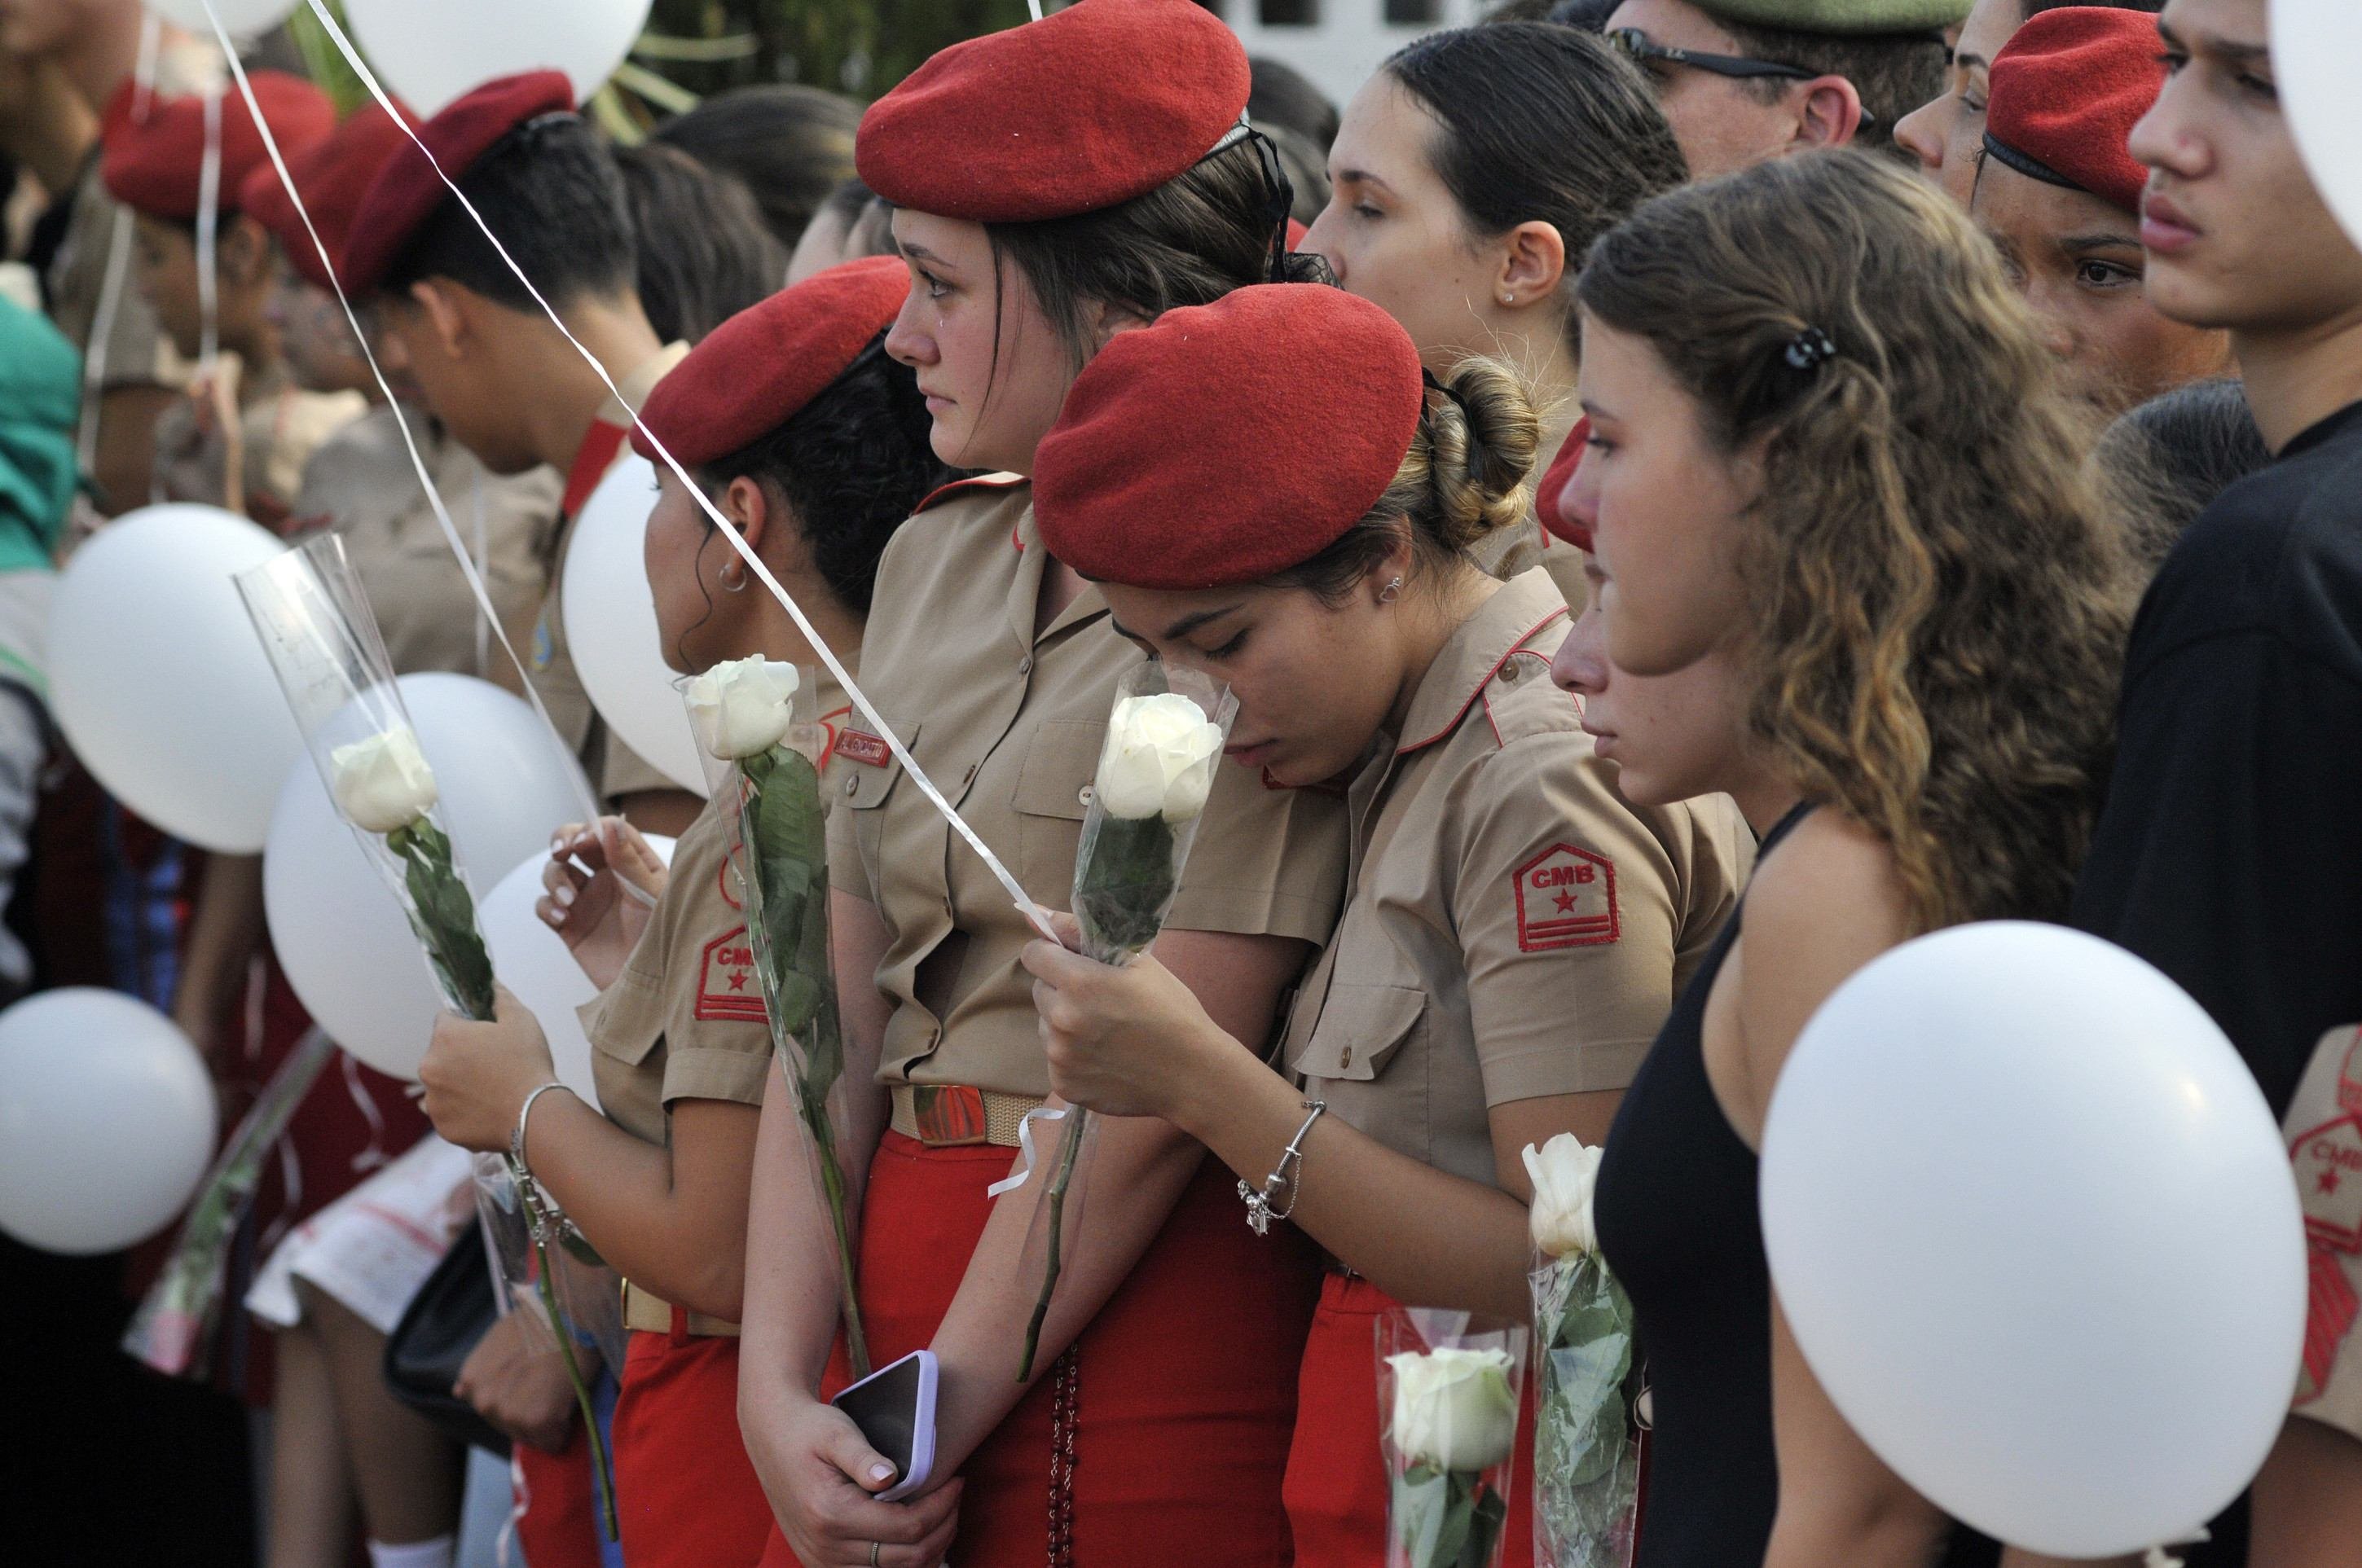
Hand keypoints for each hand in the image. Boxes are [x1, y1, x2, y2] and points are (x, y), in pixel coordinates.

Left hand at [417, 985, 559, 1151]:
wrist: (534, 1115)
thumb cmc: (527, 1063)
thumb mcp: (521, 1019)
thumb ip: (499, 997)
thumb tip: (490, 982)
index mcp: (445, 1036)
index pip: (446, 1020)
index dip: (467, 1025)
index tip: (486, 1036)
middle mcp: (429, 1067)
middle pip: (441, 1054)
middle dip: (461, 1056)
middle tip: (492, 1065)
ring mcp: (433, 1100)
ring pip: (443, 1084)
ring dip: (458, 1084)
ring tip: (491, 1090)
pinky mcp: (441, 1126)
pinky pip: (448, 1112)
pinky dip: (462, 1110)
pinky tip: (486, 1109)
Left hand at [453, 1308, 592, 1455]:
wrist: (568, 1313)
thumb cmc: (539, 1320)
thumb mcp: (496, 1341)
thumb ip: (481, 1371)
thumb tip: (458, 1392)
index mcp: (470, 1383)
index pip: (493, 1410)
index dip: (518, 1400)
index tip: (534, 1382)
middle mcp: (483, 1403)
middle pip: (511, 1427)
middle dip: (530, 1413)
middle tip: (549, 1385)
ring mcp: (509, 1415)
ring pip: (532, 1436)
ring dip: (546, 1421)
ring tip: (559, 1390)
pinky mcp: (537, 1421)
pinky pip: (553, 1442)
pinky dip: (562, 1430)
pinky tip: (567, 1401)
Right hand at [541, 817, 666, 989]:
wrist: (653, 989)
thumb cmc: (665, 939)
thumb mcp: (653, 897)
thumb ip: (631, 863)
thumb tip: (610, 826)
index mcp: (633, 864)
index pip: (606, 831)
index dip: (591, 829)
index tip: (584, 841)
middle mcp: (607, 877)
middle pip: (574, 842)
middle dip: (562, 839)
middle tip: (561, 851)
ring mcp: (586, 900)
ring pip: (556, 871)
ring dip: (555, 879)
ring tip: (569, 902)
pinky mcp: (569, 926)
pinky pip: (545, 906)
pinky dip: (546, 907)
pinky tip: (561, 918)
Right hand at [742, 1392, 961, 1567]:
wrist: (771, 1436)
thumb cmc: (808, 1428)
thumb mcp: (837, 1431)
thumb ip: (863, 1456)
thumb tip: (889, 1477)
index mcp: (830, 1514)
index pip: (907, 1528)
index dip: (942, 1508)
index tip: (957, 1481)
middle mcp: (824, 1548)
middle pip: (907, 1558)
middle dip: (943, 1529)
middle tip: (956, 1498)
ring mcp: (821, 1561)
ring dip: (927, 1549)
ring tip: (943, 1515)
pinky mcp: (820, 1563)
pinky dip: (902, 1560)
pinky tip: (917, 1534)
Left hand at [1021, 912, 1234, 1122]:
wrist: (1193, 1073)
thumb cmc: (1172, 1010)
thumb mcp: (1137, 960)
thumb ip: (1079, 933)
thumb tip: (1034, 914)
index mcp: (1079, 983)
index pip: (1034, 954)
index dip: (1054, 954)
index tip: (1075, 963)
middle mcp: (1061, 1020)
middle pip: (1040, 990)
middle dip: (1062, 990)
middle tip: (1101, 1001)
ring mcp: (1059, 1057)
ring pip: (1046, 1026)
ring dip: (1065, 1024)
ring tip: (1106, 1032)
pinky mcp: (1063, 1085)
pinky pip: (1055, 1060)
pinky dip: (1073, 1057)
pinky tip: (1105, 1058)